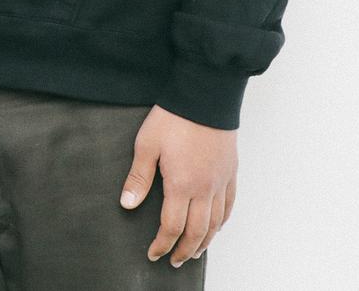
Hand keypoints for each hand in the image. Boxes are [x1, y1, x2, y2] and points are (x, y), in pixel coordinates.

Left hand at [120, 106, 237, 267]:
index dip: (162, 244)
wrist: (204, 96)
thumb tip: (127, 205)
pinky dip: (223, 221)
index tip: (154, 254)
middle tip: (175, 262)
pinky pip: (229, 205)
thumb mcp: (146, 145)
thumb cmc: (173, 118)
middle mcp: (205, 189)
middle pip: (197, 231)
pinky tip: (217, 226)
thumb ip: (138, 178)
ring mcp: (221, 181)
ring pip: (216, 222)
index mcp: (182, 185)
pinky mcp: (230, 172)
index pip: (172, 226)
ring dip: (205, 241)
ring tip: (195, 252)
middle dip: (184, 250)